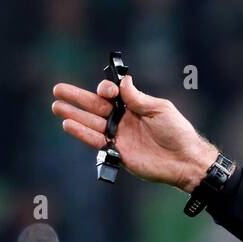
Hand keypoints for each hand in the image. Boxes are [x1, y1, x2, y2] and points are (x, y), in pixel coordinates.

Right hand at [51, 75, 219, 192]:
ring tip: (57, 107)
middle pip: (94, 106)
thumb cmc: (178, 133)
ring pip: (91, 123)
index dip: (104, 90)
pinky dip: (83, 134)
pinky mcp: (118, 152)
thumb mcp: (160, 109)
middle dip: (76, 98)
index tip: (105, 92)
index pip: (110, 95)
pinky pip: (97, 141)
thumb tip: (123, 81)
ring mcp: (119, 136)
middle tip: (57, 90)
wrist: (185, 160)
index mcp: (133, 106)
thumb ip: (138, 98)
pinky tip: (68, 125)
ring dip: (74, 115)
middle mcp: (123, 119)